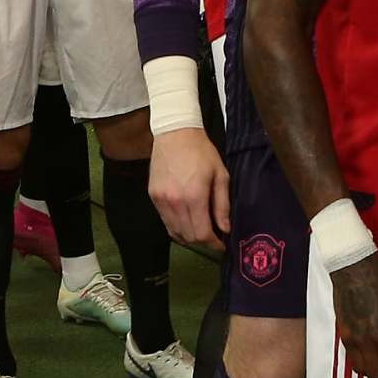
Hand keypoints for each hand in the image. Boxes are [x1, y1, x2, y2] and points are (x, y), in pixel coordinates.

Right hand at [149, 125, 229, 248]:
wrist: (175, 133)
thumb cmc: (202, 152)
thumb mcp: (220, 175)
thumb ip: (222, 205)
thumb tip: (225, 229)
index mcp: (194, 196)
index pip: (202, 233)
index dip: (214, 244)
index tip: (222, 245)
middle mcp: (175, 202)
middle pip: (189, 236)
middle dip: (203, 241)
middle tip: (213, 237)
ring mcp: (161, 200)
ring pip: (175, 232)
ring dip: (189, 236)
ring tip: (200, 230)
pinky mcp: (153, 196)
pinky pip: (165, 221)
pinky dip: (177, 227)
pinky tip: (186, 221)